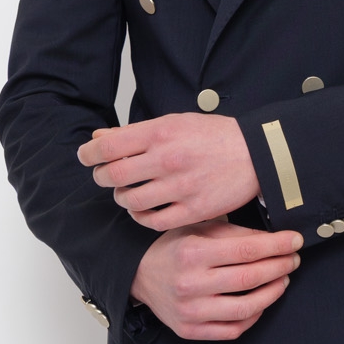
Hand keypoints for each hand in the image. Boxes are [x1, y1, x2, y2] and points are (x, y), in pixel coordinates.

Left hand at [79, 114, 261, 229]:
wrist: (256, 154)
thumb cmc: (214, 136)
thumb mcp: (174, 123)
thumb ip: (135, 133)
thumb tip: (99, 139)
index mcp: (160, 133)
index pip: (108, 147)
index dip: (89, 155)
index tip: (87, 158)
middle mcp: (167, 159)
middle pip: (113, 175)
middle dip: (102, 177)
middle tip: (105, 177)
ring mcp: (180, 187)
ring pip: (130, 200)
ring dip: (121, 198)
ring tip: (126, 193)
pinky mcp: (193, 210)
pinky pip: (153, 221)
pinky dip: (141, 217)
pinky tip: (144, 210)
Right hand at [130, 220, 302, 341]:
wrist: (140, 275)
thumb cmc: (175, 248)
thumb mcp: (200, 229)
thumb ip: (236, 233)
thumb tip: (275, 241)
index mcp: (192, 252)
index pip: (247, 250)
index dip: (277, 246)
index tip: (295, 241)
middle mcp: (190, 284)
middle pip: (250, 278)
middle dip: (280, 267)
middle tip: (292, 260)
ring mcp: (190, 311)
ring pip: (247, 308)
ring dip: (273, 293)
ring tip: (282, 280)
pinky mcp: (190, 331)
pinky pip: (234, 330)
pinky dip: (254, 316)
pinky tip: (261, 301)